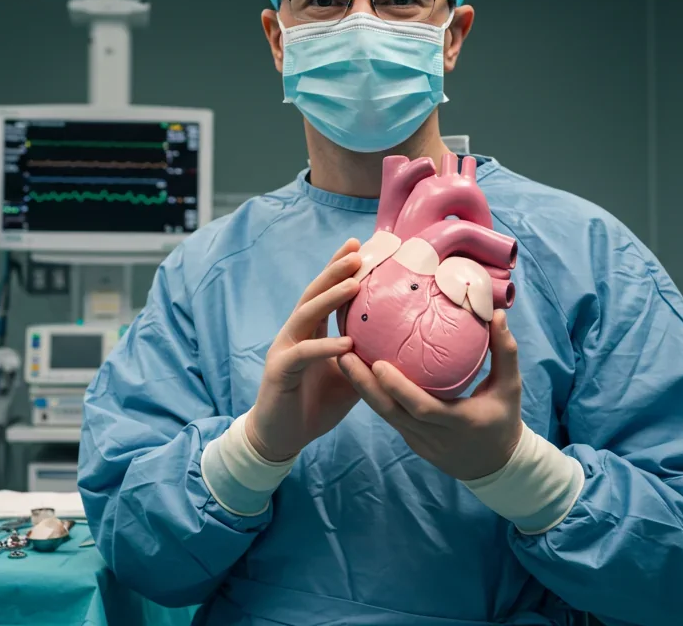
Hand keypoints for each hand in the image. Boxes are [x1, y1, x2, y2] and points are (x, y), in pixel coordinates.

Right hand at [247, 239, 363, 461]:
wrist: (282, 436)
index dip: (339, 268)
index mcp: (311, 331)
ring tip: (354, 284)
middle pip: (313, 294)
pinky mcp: (279, 371)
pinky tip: (346, 342)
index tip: (361, 245)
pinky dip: (324, 347)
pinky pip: (303, 354)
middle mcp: (295, 333)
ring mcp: (284, 349)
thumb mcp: (349, 377)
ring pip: (305, 315)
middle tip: (357, 251)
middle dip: (334, 271)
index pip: (325, 292)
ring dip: (329, 298)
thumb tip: (404, 345)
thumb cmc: (315, 404)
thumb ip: (366, 357)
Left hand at [339, 310, 522, 480]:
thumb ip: (504, 352)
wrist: (495, 465)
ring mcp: (417, 440)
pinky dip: (370, 395)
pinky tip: (356, 371)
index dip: (398, 388)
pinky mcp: (410, 439)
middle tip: (343, 354)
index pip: (421, 408)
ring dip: (360, 388)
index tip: (378, 364)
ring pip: (382, 414)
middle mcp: (432, 435)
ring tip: (341, 357)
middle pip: (390, 412)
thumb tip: (495, 313)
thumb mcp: (511, 388)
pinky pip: (387, 416)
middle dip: (363, 385)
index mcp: (458, 422)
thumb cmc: (504, 420)